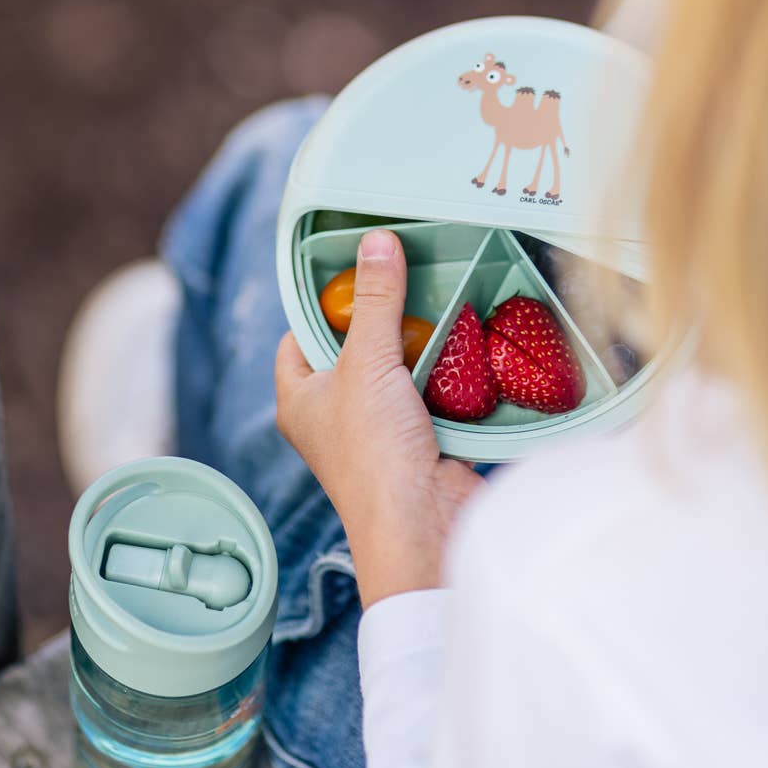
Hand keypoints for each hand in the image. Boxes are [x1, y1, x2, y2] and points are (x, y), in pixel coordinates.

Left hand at [276, 229, 482, 608]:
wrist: (424, 526)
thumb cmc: (372, 453)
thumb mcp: (367, 363)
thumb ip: (374, 301)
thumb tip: (376, 241)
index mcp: (300, 397)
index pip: (300, 334)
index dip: (321, 300)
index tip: (354, 265)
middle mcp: (334, 413)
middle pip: (356, 346)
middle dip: (383, 314)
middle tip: (408, 271)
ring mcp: (379, 427)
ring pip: (399, 367)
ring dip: (421, 340)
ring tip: (443, 294)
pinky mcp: (421, 437)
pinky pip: (433, 389)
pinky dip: (449, 368)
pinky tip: (467, 337)